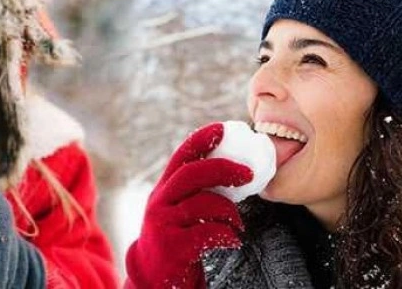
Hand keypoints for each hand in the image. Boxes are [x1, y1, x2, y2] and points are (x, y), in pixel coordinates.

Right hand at [125, 122, 252, 288]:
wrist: (153, 275)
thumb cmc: (177, 237)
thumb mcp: (179, 209)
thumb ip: (197, 190)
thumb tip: (236, 167)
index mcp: (165, 187)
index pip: (182, 154)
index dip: (203, 137)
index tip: (226, 127)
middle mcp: (160, 200)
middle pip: (192, 173)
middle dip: (224, 169)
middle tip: (249, 174)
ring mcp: (162, 223)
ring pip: (203, 203)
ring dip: (230, 212)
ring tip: (238, 224)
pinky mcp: (171, 246)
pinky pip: (206, 233)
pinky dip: (226, 235)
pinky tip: (232, 240)